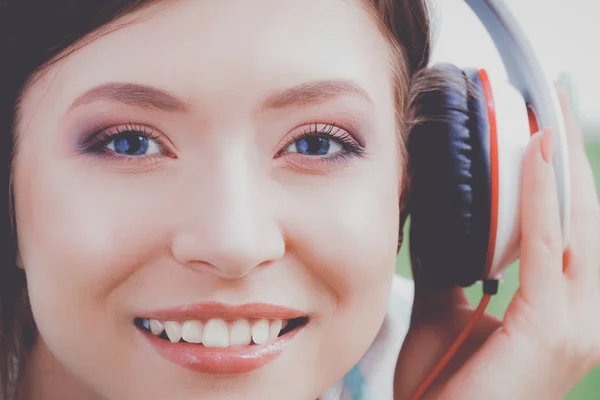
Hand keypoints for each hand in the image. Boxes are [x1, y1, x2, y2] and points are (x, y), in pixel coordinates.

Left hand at [394, 87, 599, 399]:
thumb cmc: (443, 383)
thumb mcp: (444, 310)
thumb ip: (452, 266)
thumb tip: (444, 223)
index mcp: (558, 307)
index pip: (567, 225)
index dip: (561, 172)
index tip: (546, 122)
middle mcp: (580, 313)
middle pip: (582, 214)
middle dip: (570, 152)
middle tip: (555, 97)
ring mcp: (574, 324)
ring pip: (577, 223)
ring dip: (562, 162)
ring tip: (549, 109)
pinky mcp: (553, 331)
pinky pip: (549, 247)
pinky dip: (543, 197)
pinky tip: (537, 152)